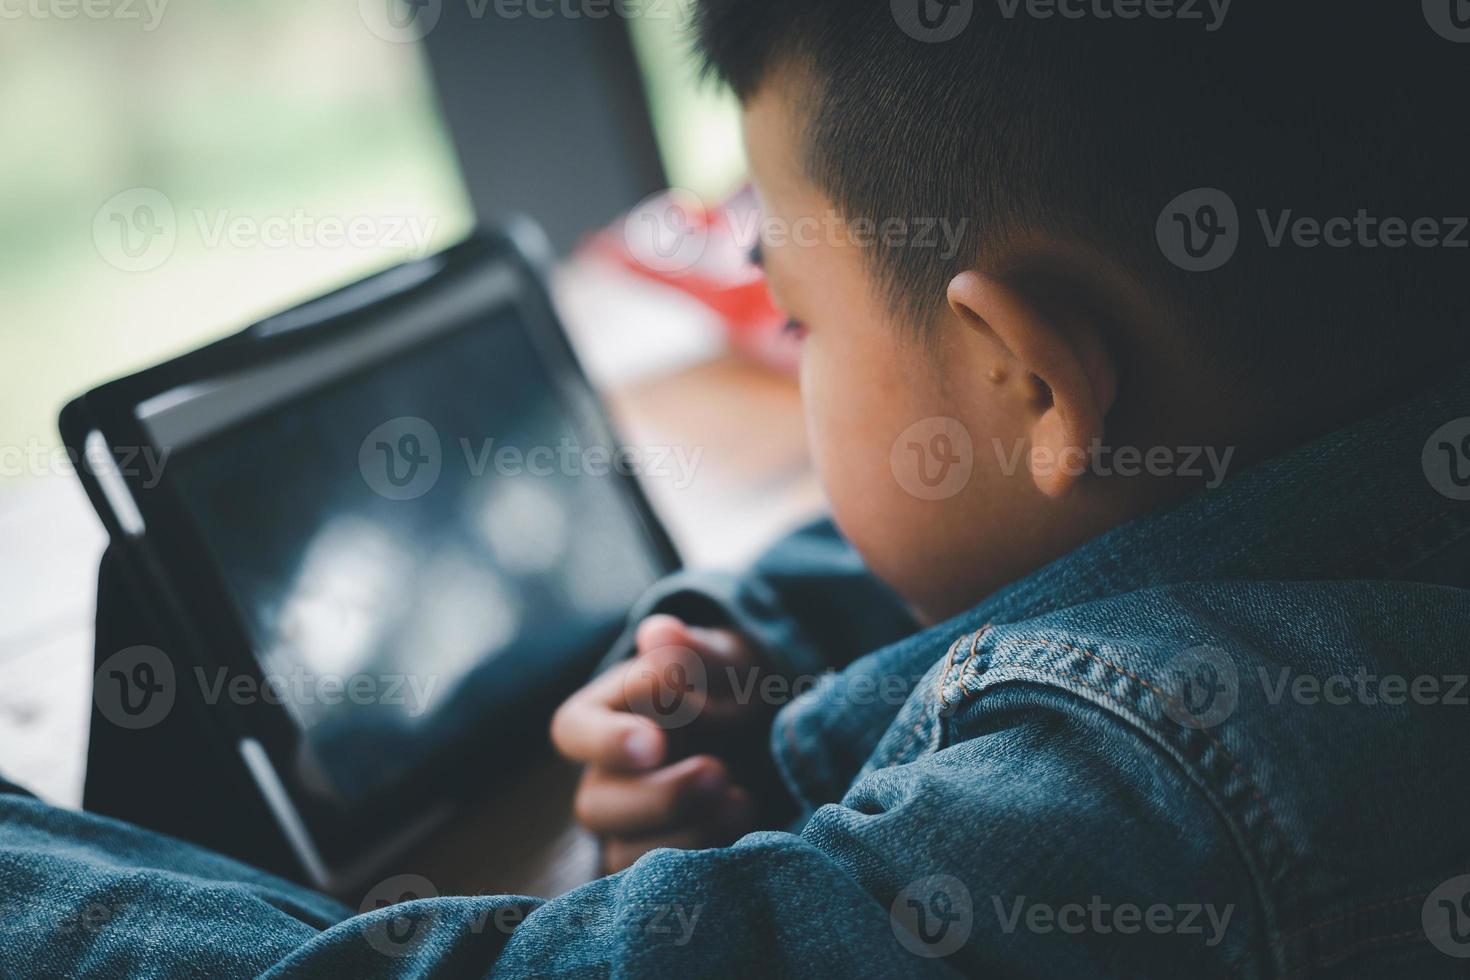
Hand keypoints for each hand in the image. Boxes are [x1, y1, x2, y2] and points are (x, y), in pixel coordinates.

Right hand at [551, 615, 780, 872]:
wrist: (769, 732)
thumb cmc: (731, 687)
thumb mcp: (725, 662)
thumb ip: (694, 652)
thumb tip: (660, 634)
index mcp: (602, 716)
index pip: (576, 730)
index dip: (610, 737)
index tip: (656, 736)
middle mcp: (605, 777)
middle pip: (597, 803)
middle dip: (658, 796)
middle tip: (716, 773)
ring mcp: (630, 829)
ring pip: (626, 853)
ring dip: (685, 834)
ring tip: (742, 801)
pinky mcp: (660, 867)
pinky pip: (660, 886)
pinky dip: (700, 866)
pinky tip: (743, 839)